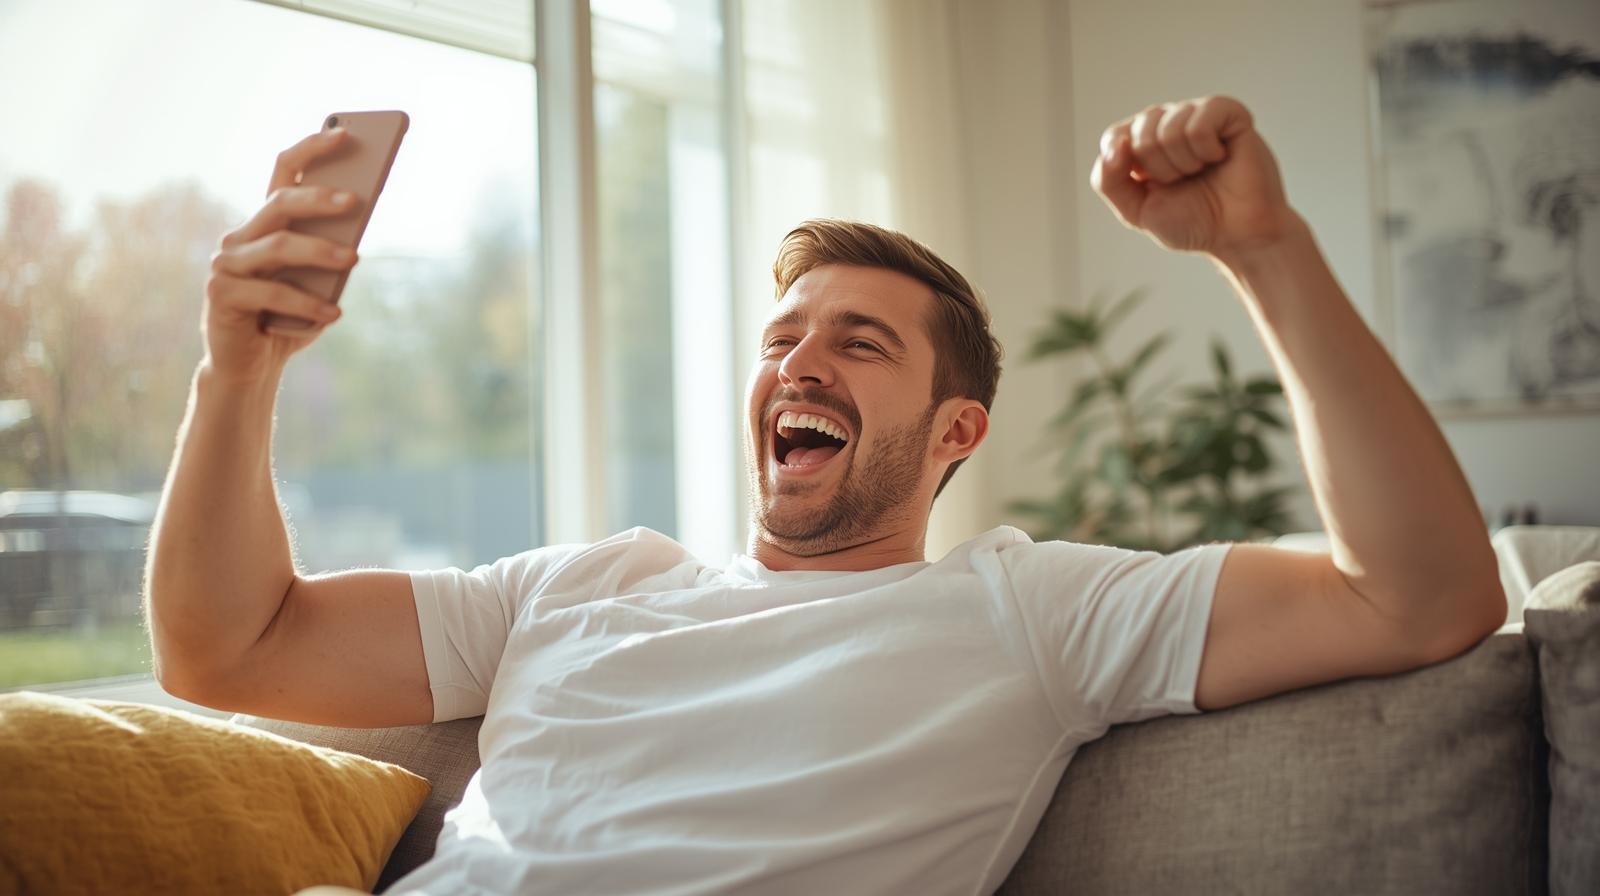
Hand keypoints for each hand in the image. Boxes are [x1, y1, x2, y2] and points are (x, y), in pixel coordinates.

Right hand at [202, 127, 361, 383]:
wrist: (252, 366)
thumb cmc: (289, 318)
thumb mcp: (316, 282)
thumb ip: (329, 255)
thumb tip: (358, 229)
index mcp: (264, 224)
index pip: (283, 172)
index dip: (311, 149)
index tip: (345, 131)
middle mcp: (240, 236)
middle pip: (279, 202)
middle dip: (318, 197)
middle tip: (356, 201)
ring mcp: (226, 264)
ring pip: (277, 246)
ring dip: (320, 252)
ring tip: (355, 258)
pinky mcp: (222, 296)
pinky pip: (271, 293)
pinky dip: (307, 303)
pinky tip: (334, 314)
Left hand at [1090, 96, 1300, 258]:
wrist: (1237, 236)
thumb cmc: (1191, 222)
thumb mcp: (1135, 211)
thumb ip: (1108, 182)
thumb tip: (1114, 145)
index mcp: (1143, 144)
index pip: (1115, 136)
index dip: (1126, 164)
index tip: (1149, 185)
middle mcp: (1169, 123)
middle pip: (1141, 128)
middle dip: (1159, 168)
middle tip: (1182, 181)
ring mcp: (1199, 115)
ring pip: (1170, 125)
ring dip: (1184, 162)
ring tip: (1201, 171)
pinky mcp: (1230, 114)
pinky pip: (1201, 120)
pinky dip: (1206, 148)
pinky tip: (1219, 157)